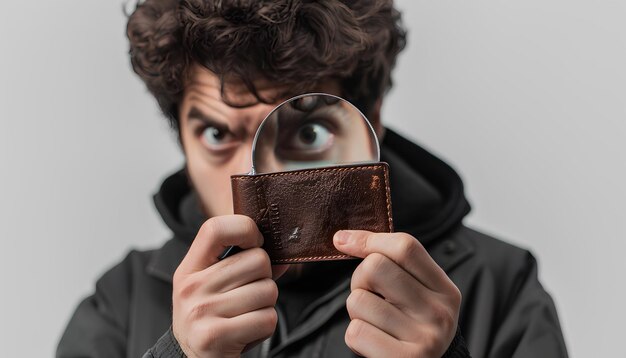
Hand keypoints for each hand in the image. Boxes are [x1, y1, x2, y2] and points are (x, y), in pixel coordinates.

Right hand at [172, 215, 287, 357]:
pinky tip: (246, 332)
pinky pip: (267, 319)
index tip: (255, 244)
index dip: (245, 229)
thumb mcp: (215, 288)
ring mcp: (201, 312)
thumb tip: (282, 258)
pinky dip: (265, 327)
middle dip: (265, 279)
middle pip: (258, 260)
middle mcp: (191, 288)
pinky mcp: (215, 337)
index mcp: (189, 269)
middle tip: (248, 296)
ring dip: (266, 306)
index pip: (216, 228)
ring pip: (268, 291)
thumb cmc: (212, 320)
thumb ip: (244, 266)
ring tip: (245, 316)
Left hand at [333, 230, 460, 357]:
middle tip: (370, 296)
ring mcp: (423, 338)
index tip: (343, 240)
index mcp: (445, 290)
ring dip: (356, 311)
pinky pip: (356, 331)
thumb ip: (394, 266)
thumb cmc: (414, 329)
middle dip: (359, 279)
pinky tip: (374, 341)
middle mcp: (438, 312)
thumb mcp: (418, 296)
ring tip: (375, 322)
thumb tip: (343, 238)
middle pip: (375, 267)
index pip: (405, 247)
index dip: (368, 239)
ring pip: (358, 300)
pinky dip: (356, 335)